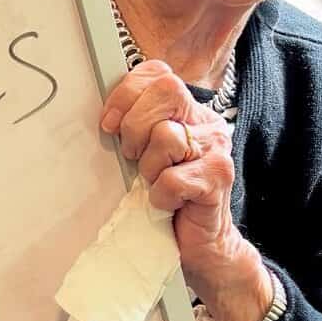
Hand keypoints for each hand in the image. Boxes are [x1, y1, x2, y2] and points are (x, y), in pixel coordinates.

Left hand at [100, 60, 272, 320]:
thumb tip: (102, 114)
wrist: (199, 246)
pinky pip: (174, 178)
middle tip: (132, 157)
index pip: (158, 74)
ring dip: (150, 168)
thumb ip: (132, 128)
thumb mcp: (143, 157)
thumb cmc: (166, 199)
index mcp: (187, 112)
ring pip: (168, 135)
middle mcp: (206, 123)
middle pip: (167, 91)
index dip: (127, 93)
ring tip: (154, 184)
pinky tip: (168, 205)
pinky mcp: (219, 177)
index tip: (109, 124)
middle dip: (136, 125)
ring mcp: (217, 149)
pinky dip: (162, 196)